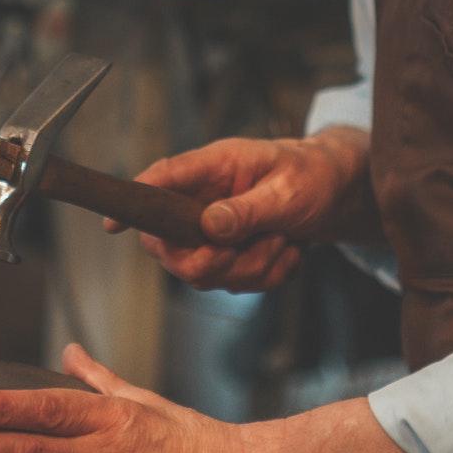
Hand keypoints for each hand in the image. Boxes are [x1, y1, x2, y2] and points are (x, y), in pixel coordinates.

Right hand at [105, 128, 370, 292]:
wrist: (339, 192)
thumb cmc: (312, 176)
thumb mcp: (288, 190)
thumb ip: (248, 209)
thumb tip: (209, 227)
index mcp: (213, 167)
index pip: (161, 181)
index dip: (134, 203)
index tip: (112, 225)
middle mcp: (204, 199)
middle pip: (171, 246)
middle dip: (216, 260)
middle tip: (259, 244)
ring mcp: (213, 230)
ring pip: (205, 274)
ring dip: (252, 268)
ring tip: (285, 240)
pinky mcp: (229, 255)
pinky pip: (233, 285)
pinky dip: (267, 277)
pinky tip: (288, 252)